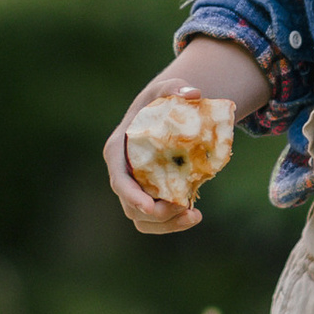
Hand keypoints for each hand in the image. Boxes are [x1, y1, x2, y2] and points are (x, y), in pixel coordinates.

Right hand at [103, 45, 269, 236]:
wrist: (160, 116)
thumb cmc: (158, 102)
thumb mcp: (165, 90)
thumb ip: (176, 88)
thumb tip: (195, 94)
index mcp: (117, 151)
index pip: (119, 180)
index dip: (131, 195)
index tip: (150, 207)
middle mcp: (122, 174)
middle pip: (131, 206)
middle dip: (156, 214)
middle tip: (184, 209)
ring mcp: (135, 189)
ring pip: (142, 219)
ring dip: (166, 225)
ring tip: (194, 216)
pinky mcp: (150, 197)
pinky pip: (156, 219)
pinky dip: (173, 223)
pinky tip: (195, 215)